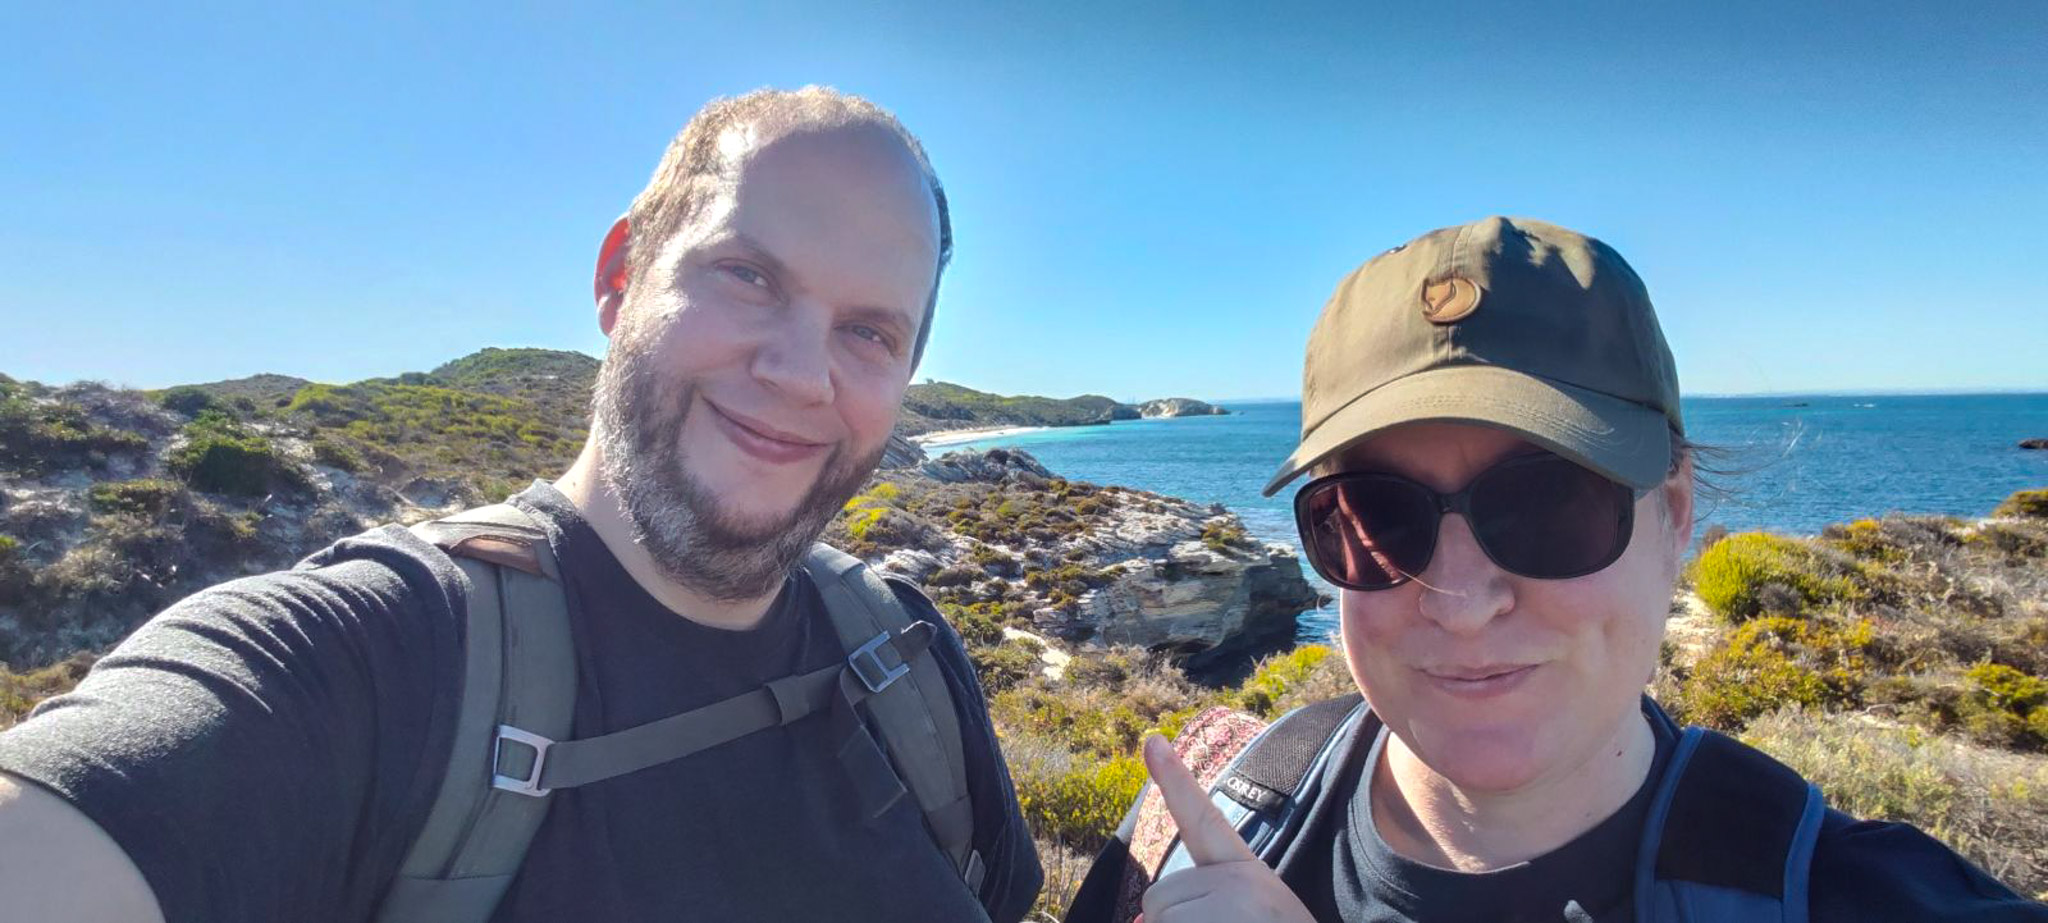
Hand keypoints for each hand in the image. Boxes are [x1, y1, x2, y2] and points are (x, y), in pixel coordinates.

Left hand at [1136, 734, 1318, 922]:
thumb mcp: (1244, 917)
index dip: (1174, 779)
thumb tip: (1141, 918)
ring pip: (1157, 919)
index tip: (1151, 739)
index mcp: (1247, 877)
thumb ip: (1200, 907)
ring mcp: (1232, 906)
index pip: (1205, 821)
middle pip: (1159, 899)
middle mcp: (1242, 882)